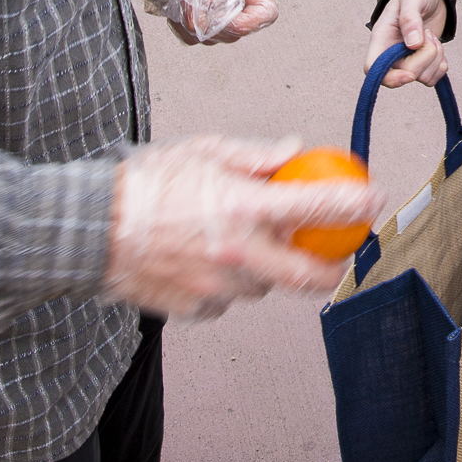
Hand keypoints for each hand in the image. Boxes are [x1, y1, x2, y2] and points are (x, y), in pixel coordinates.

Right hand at [100, 136, 384, 319]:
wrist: (87, 230)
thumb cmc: (145, 184)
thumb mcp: (206, 152)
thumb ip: (257, 157)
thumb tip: (295, 152)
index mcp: (245, 208)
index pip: (320, 208)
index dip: (356, 204)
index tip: (374, 199)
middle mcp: (238, 253)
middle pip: (310, 275)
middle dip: (335, 267)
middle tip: (340, 252)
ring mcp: (218, 288)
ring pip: (265, 286)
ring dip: (269, 269)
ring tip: (245, 243)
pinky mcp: (197, 310)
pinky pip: (229, 300)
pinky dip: (231, 284)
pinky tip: (210, 261)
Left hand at [132, 0, 277, 43]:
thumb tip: (217, 20)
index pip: (266, 12)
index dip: (249, 22)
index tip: (224, 17)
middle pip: (238, 30)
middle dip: (213, 23)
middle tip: (192, 1)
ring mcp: (215, 4)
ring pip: (214, 35)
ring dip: (194, 24)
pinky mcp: (195, 11)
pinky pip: (193, 35)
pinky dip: (180, 26)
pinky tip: (175, 3)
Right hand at [364, 0, 449, 87]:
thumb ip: (410, 18)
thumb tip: (413, 44)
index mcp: (381, 38)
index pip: (373, 68)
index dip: (390, 78)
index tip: (410, 73)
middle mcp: (391, 54)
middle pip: (406, 75)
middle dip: (425, 56)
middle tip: (427, 33)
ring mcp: (407, 60)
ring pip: (423, 78)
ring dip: (435, 57)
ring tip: (430, 36)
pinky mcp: (423, 63)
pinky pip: (434, 78)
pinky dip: (441, 65)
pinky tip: (438, 47)